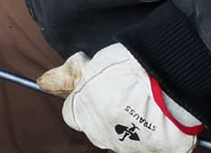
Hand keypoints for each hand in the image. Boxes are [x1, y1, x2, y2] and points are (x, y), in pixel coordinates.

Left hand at [38, 43, 202, 152]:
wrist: (168, 78)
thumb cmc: (129, 68)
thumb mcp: (90, 65)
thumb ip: (67, 76)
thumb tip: (42, 82)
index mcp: (82, 114)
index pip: (72, 114)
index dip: (84, 100)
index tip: (97, 90)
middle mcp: (101, 135)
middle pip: (95, 127)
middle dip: (105, 114)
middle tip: (124, 94)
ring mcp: (127, 146)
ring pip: (120, 137)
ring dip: (127, 124)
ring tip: (143, 104)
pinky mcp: (154, 151)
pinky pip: (147, 145)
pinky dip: (151, 133)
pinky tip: (157, 116)